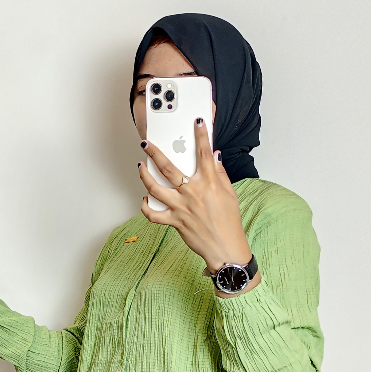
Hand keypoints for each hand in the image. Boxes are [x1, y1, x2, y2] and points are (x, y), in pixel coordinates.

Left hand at [137, 119, 256, 277]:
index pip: (204, 153)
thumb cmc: (229, 223)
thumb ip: (220, 174)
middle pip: (169, 167)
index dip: (202, 135)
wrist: (225, 249)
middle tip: (146, 144)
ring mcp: (181, 207)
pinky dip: (146, 207)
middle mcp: (193, 193)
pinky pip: (154, 214)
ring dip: (144, 176)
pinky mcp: (175, 222)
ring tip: (140, 168)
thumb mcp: (230, 194)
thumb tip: (215, 157)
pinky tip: (145, 199)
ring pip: (155, 188)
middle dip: (155, 152)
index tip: (198, 122)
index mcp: (209, 183)